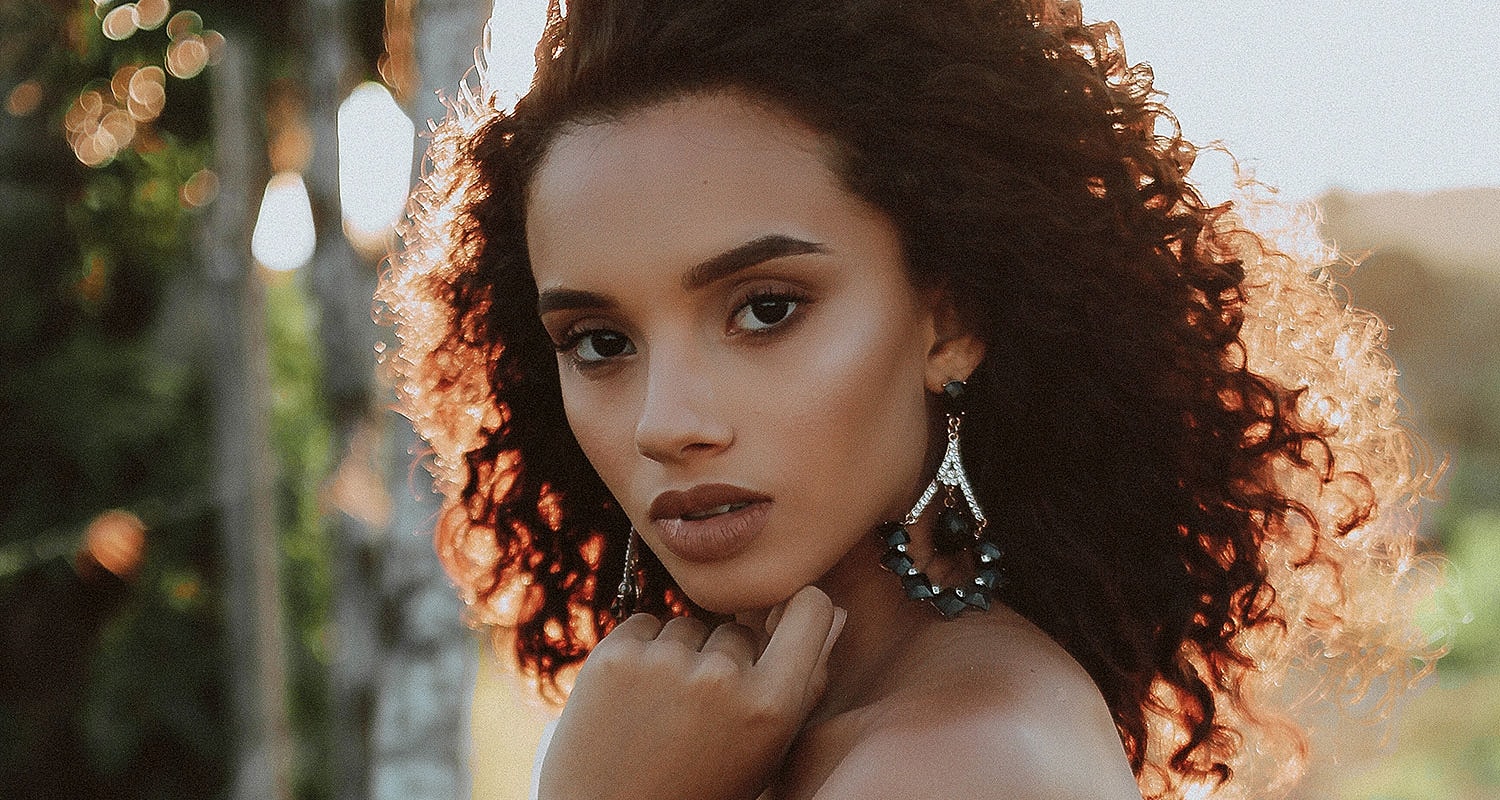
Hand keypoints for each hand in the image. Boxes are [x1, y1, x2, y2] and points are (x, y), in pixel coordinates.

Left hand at [538, 585, 845, 799]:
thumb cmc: (701, 789)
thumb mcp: (766, 753)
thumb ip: (806, 685)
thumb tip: (835, 612)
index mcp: (771, 706)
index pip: (811, 609)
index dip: (800, 610)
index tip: (781, 623)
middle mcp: (721, 677)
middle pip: (737, 631)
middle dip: (724, 660)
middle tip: (700, 716)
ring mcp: (665, 663)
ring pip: (689, 627)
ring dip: (681, 657)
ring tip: (663, 714)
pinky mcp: (615, 656)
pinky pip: (645, 625)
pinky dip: (641, 653)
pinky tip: (633, 701)